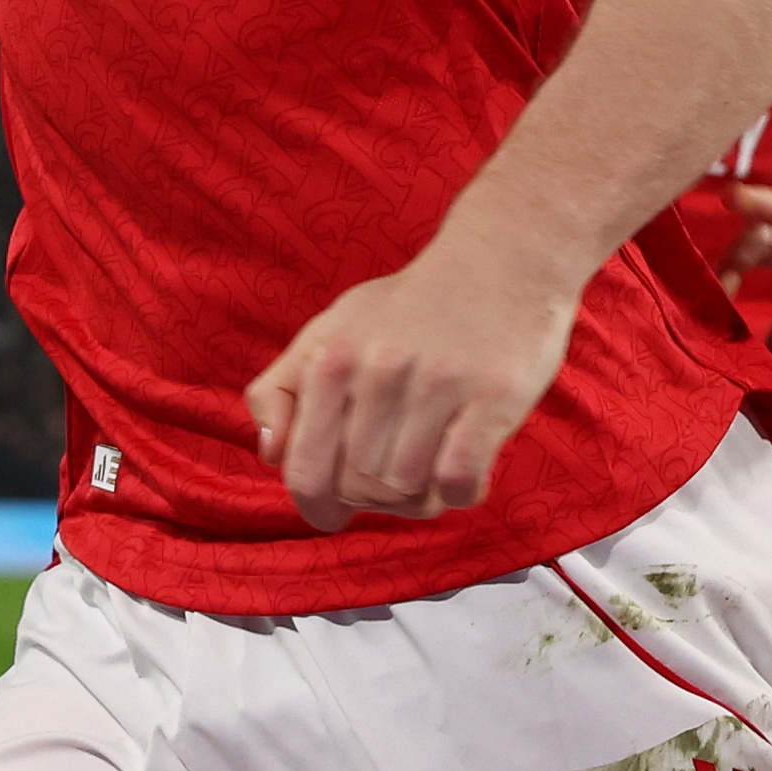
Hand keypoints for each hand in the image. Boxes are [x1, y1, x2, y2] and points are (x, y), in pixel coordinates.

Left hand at [245, 232, 581, 527]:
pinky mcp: (492, 396)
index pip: (305, 473)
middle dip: (378, 499)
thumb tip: (270, 453)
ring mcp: (437, 384)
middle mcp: (378, 372)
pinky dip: (461, 491)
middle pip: (360, 489)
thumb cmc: (411, 306)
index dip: (318, 507)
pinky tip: (467, 468)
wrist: (502, 258)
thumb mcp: (331, 330)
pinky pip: (458, 482)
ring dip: (423, 496)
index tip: (337, 512)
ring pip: (409, 492)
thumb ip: (282, 388)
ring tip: (435, 464)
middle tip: (401, 474)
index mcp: (331, 360)